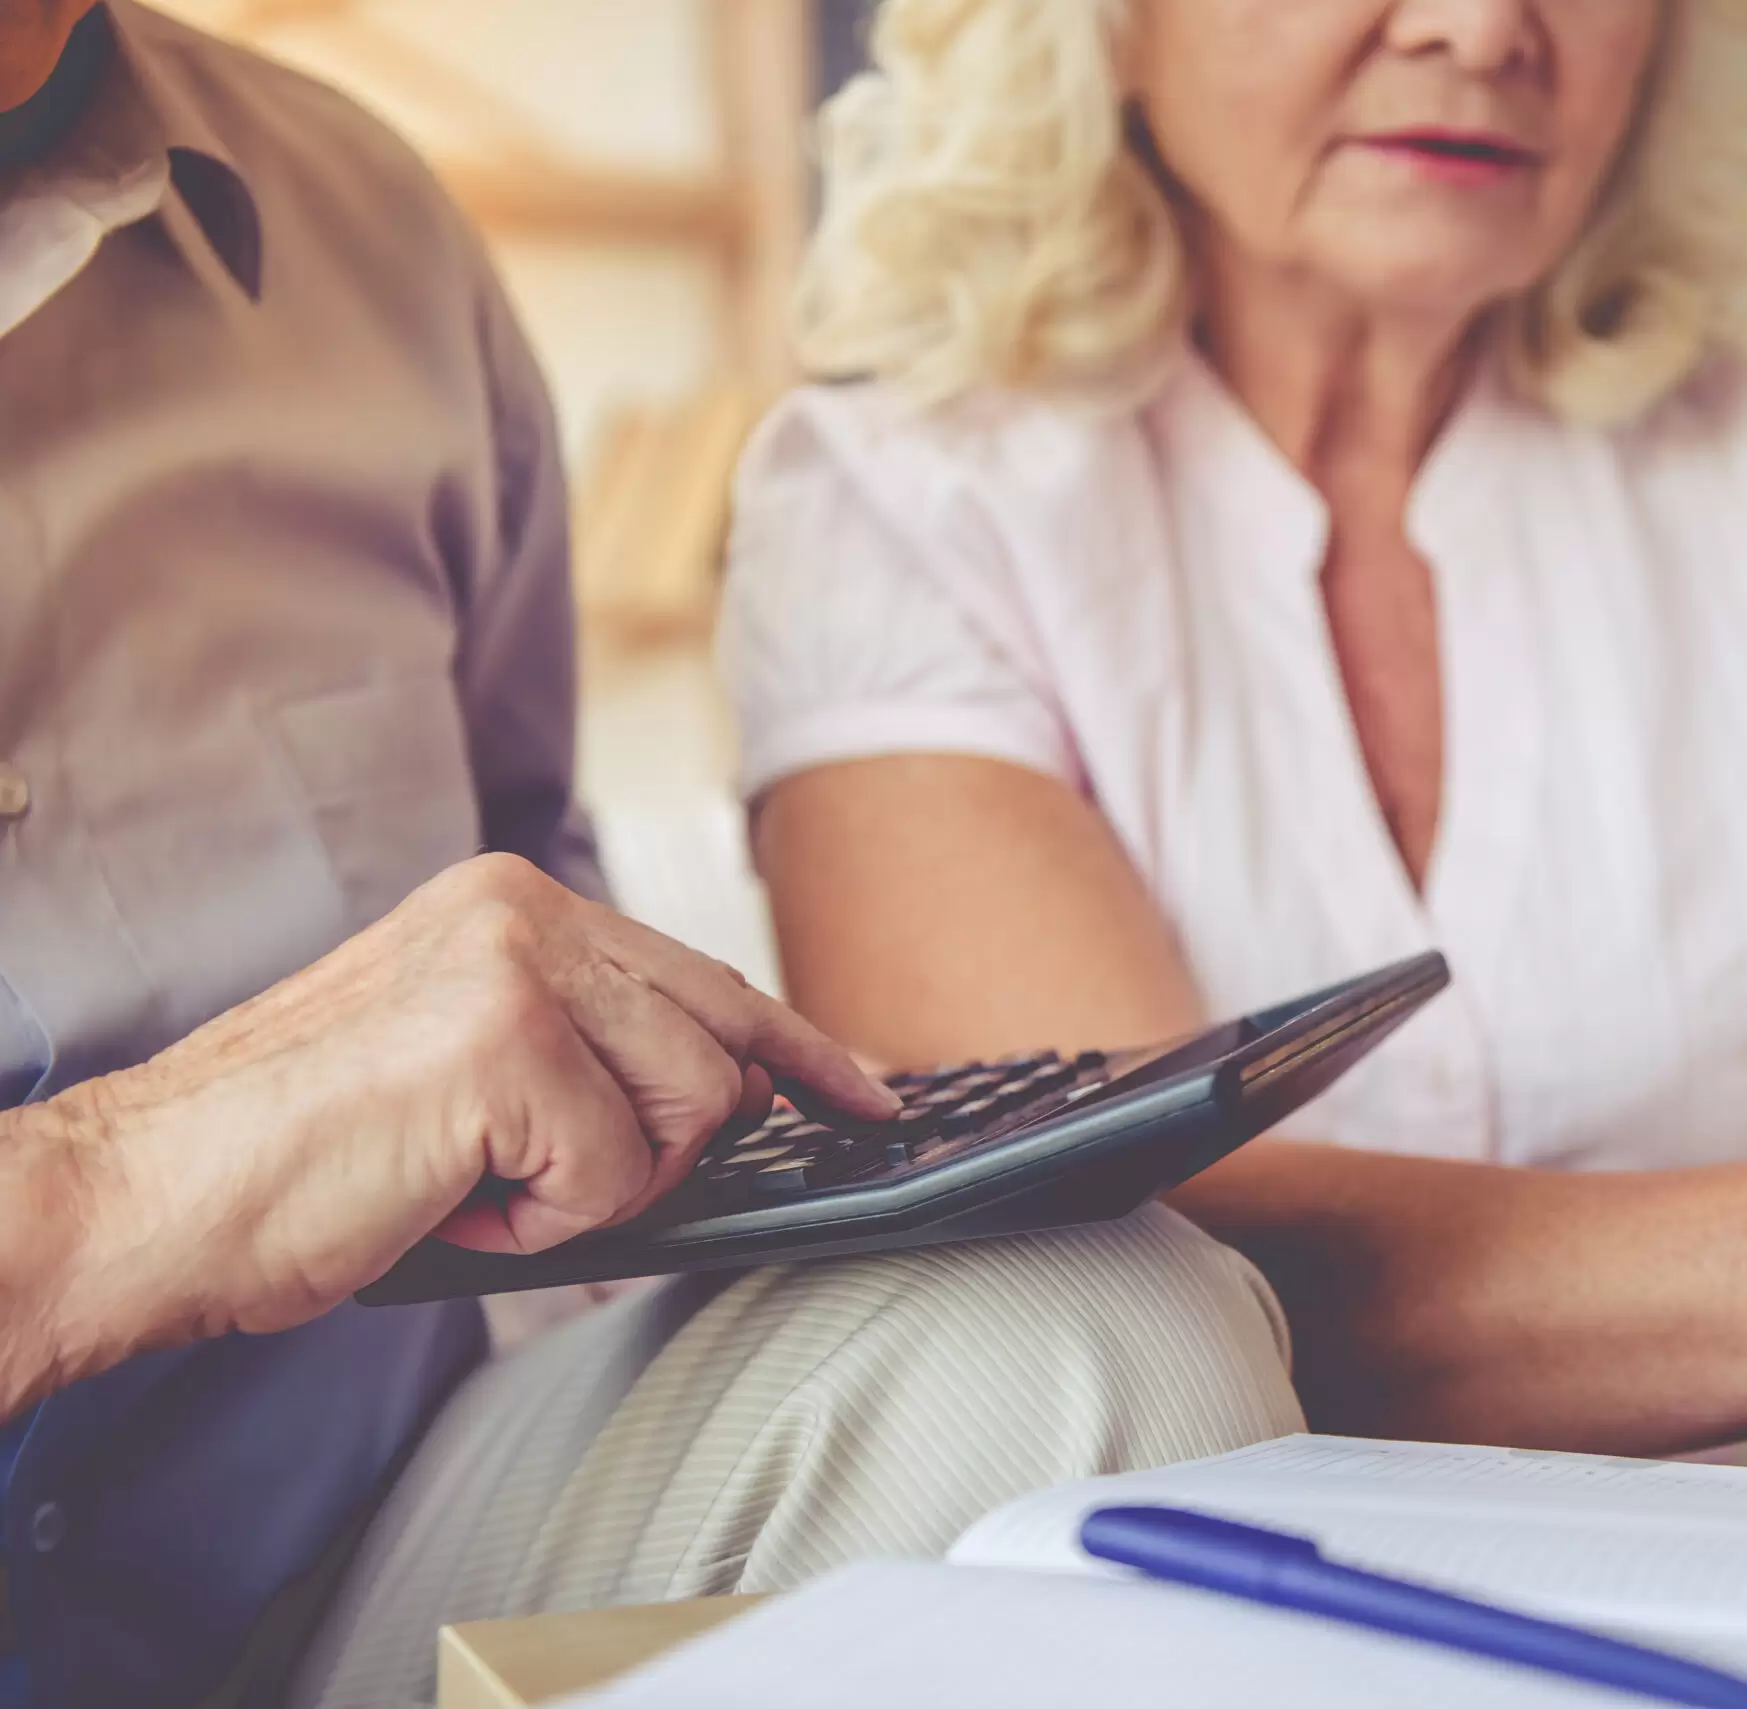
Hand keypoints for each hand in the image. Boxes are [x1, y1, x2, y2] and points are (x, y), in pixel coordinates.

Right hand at [40, 853, 893, 1365]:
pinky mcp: (505, 1039)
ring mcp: (518, 964)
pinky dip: (541, 1227)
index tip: (871, 1096)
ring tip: (463, 1181)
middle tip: (513, 1184)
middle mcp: (525, 908)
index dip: (805, 1053)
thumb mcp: (471, 1082)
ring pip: (687, 1116)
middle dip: (652, 1154)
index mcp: (514, 905)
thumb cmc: (299, 1159)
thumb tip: (731, 1101)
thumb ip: (594, 1062)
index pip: (711, 980)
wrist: (147, 1200)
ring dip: (584, 1192)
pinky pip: (618, 1176)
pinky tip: (445, 1198)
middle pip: (719, 1057)